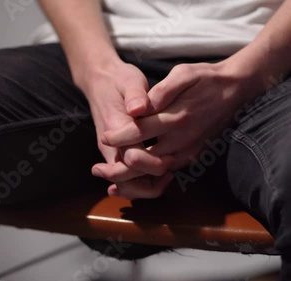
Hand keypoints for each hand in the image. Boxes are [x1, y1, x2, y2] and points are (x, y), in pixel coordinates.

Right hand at [77, 58, 173, 194]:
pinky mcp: (116, 153)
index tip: (171, 158)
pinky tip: (160, 175)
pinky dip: (142, 182)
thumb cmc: (118, 81)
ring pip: (125, 184)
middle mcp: (110, 146)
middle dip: (150, 183)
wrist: (99, 81)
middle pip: (126, 180)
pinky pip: (127, 176)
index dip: (153, 164)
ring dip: (146, 187)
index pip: (132, 159)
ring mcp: (111, 151)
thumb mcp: (129, 80)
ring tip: (168, 176)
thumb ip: (135, 94)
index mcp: (115, 129)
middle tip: (171, 172)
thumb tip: (139, 108)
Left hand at [100, 61, 259, 197]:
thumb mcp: (184, 74)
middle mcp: (183, 140)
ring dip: (133, 179)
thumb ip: (162, 91)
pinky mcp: (191, 155)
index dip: (120, 136)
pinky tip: (130, 180)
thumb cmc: (205, 78)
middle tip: (99, 169)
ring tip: (109, 180)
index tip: (104, 136)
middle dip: (122, 168)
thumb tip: (140, 106)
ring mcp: (188, 150)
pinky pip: (167, 171)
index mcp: (177, 118)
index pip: (141, 132)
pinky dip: (148, 179)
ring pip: (156, 172)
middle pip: (147, 161)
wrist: (234, 88)